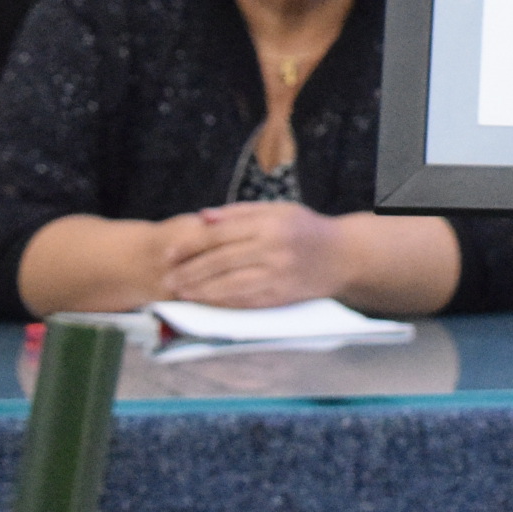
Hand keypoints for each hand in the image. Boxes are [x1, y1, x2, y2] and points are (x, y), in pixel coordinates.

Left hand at [155, 202, 346, 307]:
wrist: (344, 256)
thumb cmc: (307, 229)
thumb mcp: (279, 210)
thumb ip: (240, 213)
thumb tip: (202, 217)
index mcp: (271, 223)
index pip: (220, 234)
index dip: (190, 245)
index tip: (169, 253)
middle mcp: (273, 248)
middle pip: (219, 261)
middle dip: (189, 271)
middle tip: (168, 279)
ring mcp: (277, 274)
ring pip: (228, 284)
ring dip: (199, 290)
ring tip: (180, 292)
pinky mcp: (281, 295)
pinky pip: (243, 300)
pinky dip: (220, 302)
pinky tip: (205, 301)